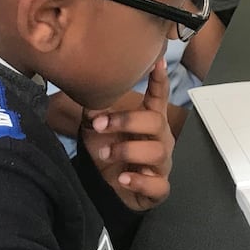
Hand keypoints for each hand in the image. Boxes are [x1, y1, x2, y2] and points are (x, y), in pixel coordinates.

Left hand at [80, 57, 174, 210]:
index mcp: (148, 120)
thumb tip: (87, 88)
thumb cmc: (106, 152)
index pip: (159, 97)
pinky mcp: (158, 189)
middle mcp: (160, 139)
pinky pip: (158, 185)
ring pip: (158, 151)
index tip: (158, 61)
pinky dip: (140, 181)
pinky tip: (123, 178)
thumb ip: (95, 109)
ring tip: (105, 153)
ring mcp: (161, 164)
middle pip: (156, 121)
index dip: (160, 80)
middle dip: (127, 121)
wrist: (103, 189)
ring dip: (128, 150)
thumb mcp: (96, 128)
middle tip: (100, 125)